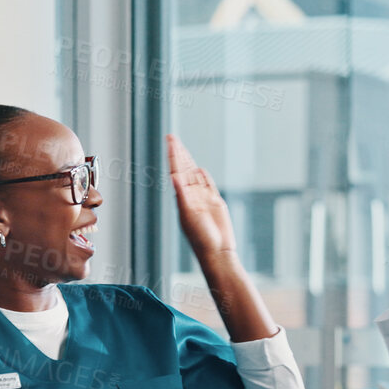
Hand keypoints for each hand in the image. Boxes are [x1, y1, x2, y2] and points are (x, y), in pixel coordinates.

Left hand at [168, 134, 235, 259]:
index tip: (170, 142)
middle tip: (172, 137)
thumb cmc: (201, 237)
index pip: (177, 171)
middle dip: (179, 153)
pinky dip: (203, 176)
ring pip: (195, 175)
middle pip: (184, 169)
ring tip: (182, 149)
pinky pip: (208, 185)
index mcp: (182, 197)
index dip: (174, 156)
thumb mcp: (189, 215)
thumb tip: (174, 177)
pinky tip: (198, 168)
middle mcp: (191, 196)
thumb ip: (182, 195)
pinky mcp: (216, 203)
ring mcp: (203, 198)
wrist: (217, 250)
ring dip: (188, 161)